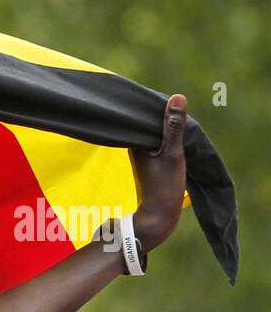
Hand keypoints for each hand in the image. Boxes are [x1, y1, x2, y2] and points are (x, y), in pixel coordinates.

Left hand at [129, 93, 187, 252]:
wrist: (158, 217)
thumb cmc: (163, 186)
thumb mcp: (172, 153)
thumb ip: (173, 127)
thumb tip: (176, 97)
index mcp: (134, 143)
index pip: (137, 115)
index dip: (148, 104)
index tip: (159, 95)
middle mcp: (134, 148)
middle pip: (142, 123)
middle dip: (154, 113)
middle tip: (169, 102)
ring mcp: (141, 156)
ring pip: (149, 133)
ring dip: (159, 125)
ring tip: (173, 116)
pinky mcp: (149, 163)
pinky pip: (155, 142)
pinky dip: (163, 136)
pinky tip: (172, 134)